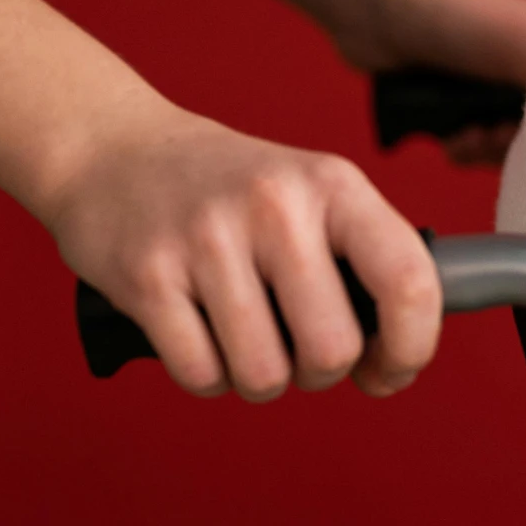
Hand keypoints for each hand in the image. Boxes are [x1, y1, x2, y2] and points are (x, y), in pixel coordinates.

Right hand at [36, 101, 442, 399]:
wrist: (113, 149)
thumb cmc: (229, 191)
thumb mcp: (311, 193)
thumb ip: (364, 261)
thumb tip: (399, 359)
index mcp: (334, 185)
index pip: (409, 280)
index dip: (412, 347)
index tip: (392, 369)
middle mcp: (275, 206)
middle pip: (331, 350)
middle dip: (319, 372)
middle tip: (296, 346)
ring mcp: (208, 240)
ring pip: (264, 374)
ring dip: (258, 376)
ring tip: (243, 334)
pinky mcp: (147, 275)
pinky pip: (201, 375)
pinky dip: (206, 373)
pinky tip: (198, 332)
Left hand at [331, 0, 525, 165]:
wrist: (385, 16)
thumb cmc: (463, 19)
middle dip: (515, 144)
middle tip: (492, 131)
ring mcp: (498, 85)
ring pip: (509, 145)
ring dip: (484, 149)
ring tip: (465, 134)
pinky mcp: (463, 102)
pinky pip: (475, 145)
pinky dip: (462, 148)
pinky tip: (449, 138)